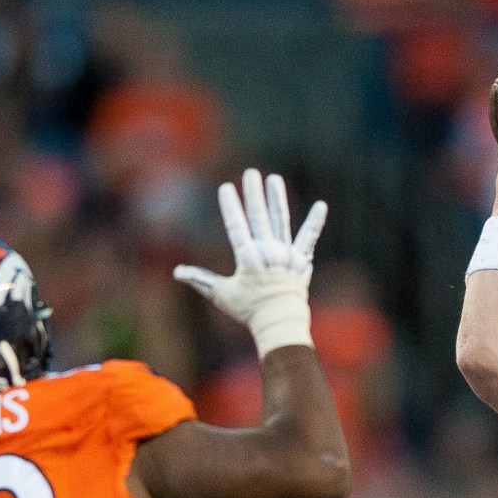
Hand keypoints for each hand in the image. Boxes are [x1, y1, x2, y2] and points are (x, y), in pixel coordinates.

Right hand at [173, 168, 326, 355]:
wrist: (281, 324)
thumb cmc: (249, 311)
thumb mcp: (222, 295)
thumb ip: (201, 280)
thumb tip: (177, 272)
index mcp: (248, 258)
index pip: (237, 226)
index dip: (231, 206)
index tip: (226, 188)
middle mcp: (268, 252)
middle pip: (259, 217)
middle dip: (254, 194)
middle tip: (251, 173)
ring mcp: (287, 255)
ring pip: (281, 221)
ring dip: (277, 199)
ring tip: (274, 179)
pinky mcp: (302, 260)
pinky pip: (309, 239)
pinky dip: (315, 222)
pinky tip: (321, 206)